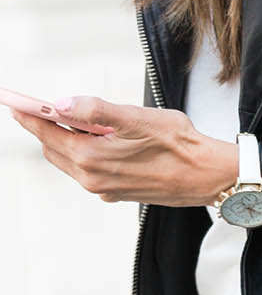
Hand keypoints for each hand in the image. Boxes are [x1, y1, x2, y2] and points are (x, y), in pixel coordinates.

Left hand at [10, 97, 237, 206]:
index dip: (28, 114)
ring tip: (70, 119)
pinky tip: (98, 139)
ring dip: (66, 139)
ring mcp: (106, 188)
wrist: (209, 176)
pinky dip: (84, 152)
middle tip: (35, 105)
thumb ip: (94, 109)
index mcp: (92, 158)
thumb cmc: (179, 145)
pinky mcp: (119, 192)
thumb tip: (60, 103)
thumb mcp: (134, 118)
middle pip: (54, 148)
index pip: (46, 132)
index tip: (12, 101)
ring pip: (70, 160)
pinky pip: (89, 171)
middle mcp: (94, 179)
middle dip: (44, 126)